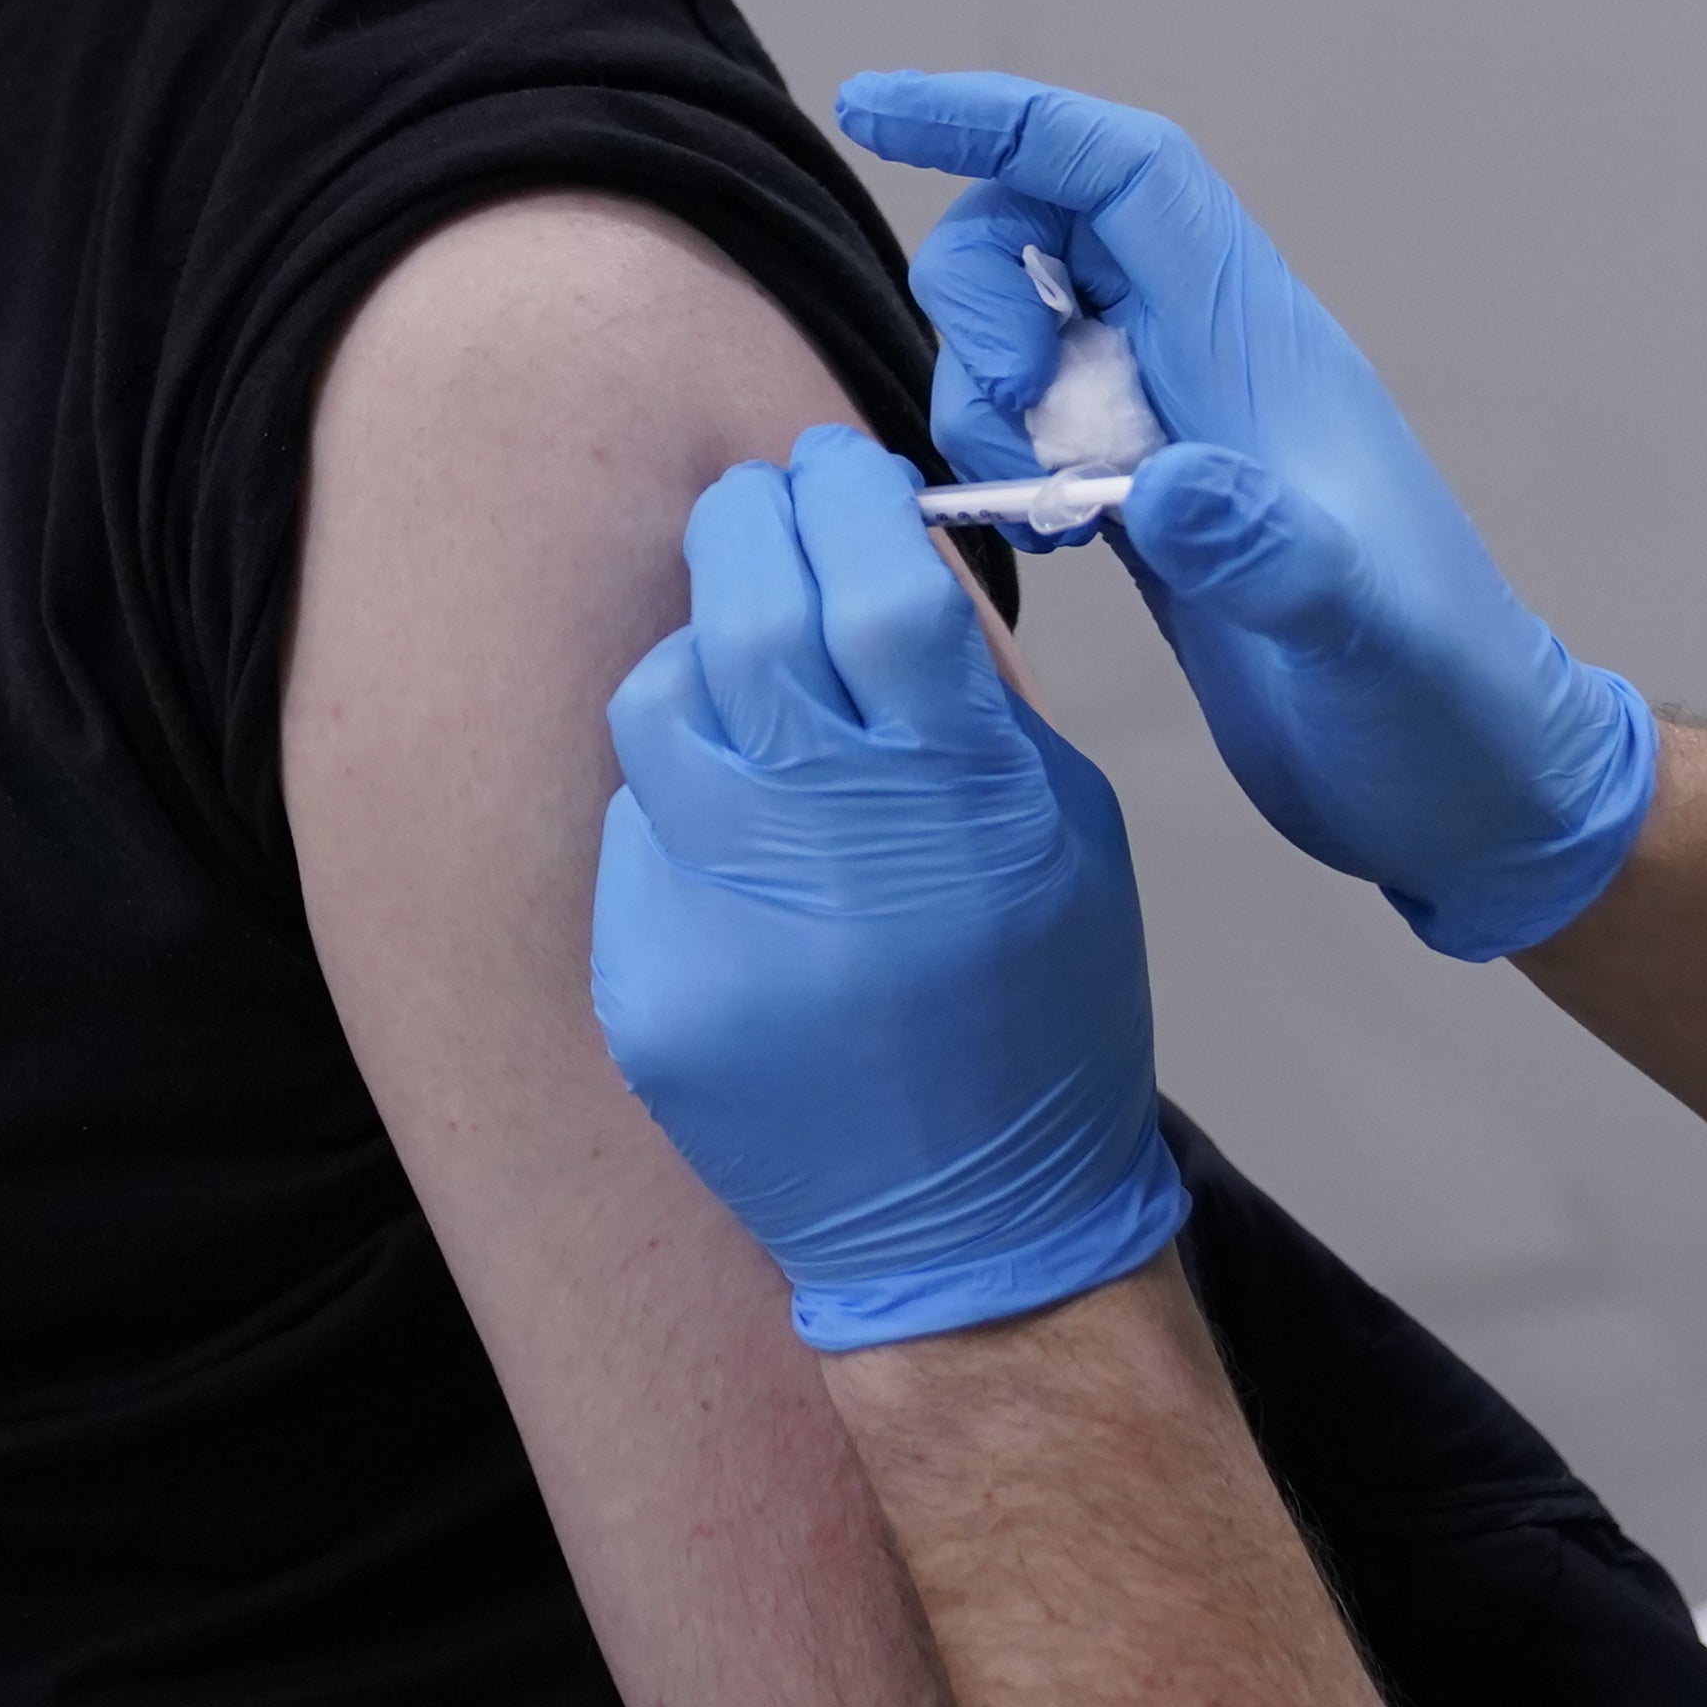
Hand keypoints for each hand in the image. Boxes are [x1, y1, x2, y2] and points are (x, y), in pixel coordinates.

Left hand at [590, 423, 1191, 1350]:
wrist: (971, 1238)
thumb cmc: (1044, 1015)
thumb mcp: (1069, 830)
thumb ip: (977, 690)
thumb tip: (887, 546)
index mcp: (964, 804)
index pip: (876, 582)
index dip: (844, 500)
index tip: (833, 469)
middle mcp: (835, 853)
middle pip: (748, 613)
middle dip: (751, 528)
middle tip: (763, 504)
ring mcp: (725, 925)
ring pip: (660, 703)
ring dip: (698, 650)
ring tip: (743, 659)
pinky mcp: (647, 987)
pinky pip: (636, 829)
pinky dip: (682, 796)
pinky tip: (734, 820)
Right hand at [837, 70, 1658, 960]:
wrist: (1470, 792)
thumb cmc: (1439, 711)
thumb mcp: (1360, 638)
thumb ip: (1265, 553)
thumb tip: (1160, 485)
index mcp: (1260, 347)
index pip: (1121, 173)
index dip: (1002, 119)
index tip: (875, 111)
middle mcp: (1212, 362)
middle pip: (1044, 230)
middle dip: (979, 302)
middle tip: (1010, 439)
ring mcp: (1177, 428)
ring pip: (1025, 326)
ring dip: (982, 397)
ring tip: (1040, 516)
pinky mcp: (1148, 500)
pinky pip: (1032, 420)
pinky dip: (997, 458)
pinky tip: (1040, 540)